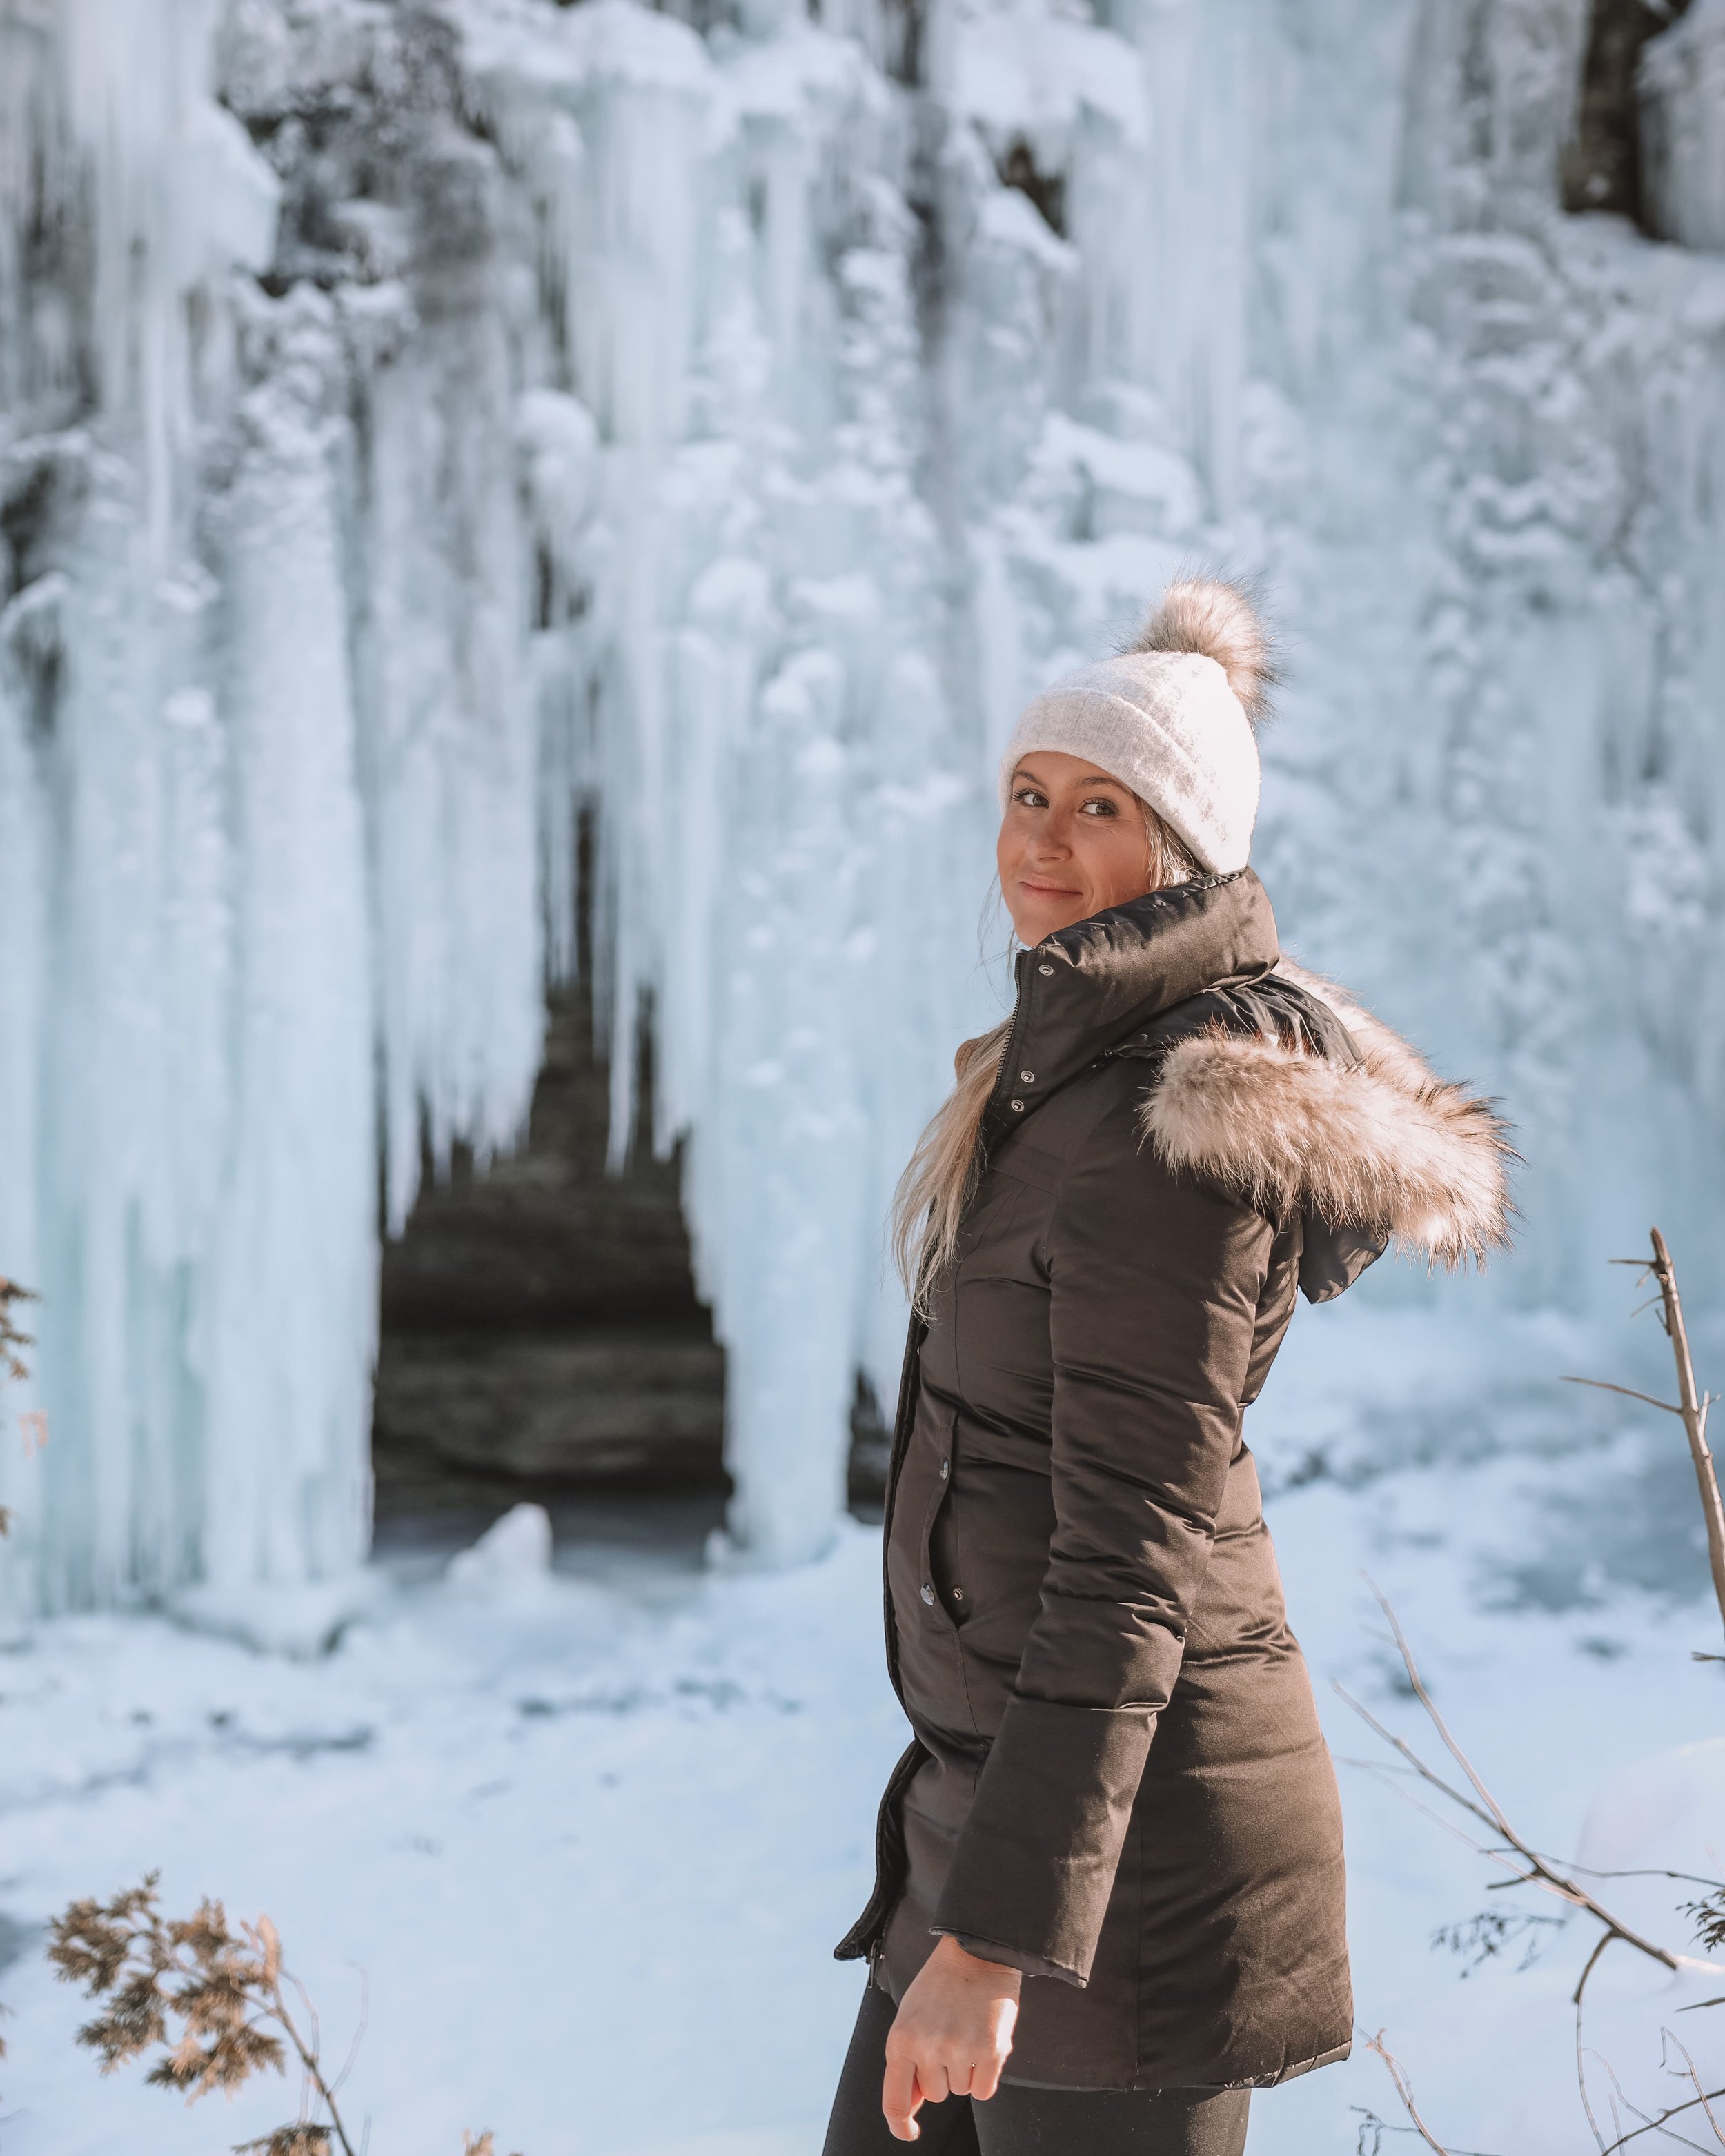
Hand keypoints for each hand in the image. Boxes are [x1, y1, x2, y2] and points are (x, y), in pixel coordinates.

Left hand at [881, 1936, 1020, 2141]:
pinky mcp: (989, 2051)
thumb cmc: (940, 1985)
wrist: (977, 1951)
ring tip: (967, 2031)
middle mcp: (927, 2048)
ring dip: (966, 2071)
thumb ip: (908, 2061)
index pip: (894, 2100)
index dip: (900, 2125)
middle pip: (935, 2095)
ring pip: (961, 2091)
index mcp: (900, 2040)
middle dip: (943, 2074)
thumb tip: (911, 2107)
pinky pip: (985, 2091)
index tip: (910, 2133)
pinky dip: (986, 2076)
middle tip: (950, 2036)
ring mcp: (959, 2050)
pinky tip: (985, 2044)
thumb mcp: (911, 2017)